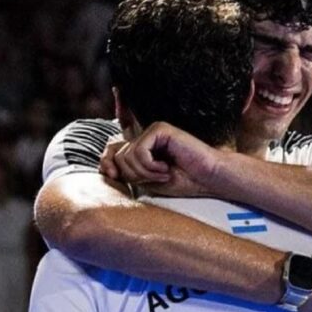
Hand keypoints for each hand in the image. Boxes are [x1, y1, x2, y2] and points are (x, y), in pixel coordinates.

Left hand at [99, 122, 220, 196]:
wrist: (207, 180)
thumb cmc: (181, 182)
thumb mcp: (145, 182)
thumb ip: (124, 172)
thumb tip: (104, 166)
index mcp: (140, 148)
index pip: (111, 147)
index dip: (104, 158)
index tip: (109, 171)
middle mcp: (143, 137)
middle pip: (116, 157)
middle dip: (134, 176)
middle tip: (156, 179)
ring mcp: (152, 131)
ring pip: (126, 156)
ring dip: (145, 173)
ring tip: (165, 174)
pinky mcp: (160, 129)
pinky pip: (139, 151)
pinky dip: (150, 166)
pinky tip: (167, 168)